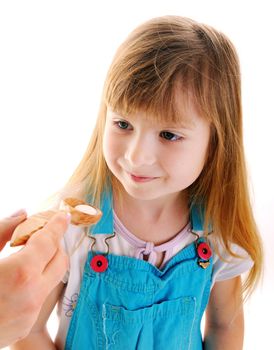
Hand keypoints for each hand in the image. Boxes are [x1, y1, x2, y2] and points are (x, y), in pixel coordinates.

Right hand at [0, 211, 69, 347]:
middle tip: (42, 234)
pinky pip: (39, 296)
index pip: (49, 241)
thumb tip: (22, 214)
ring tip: (27, 255)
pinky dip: (34, 282)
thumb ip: (2, 231)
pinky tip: (16, 280)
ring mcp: (30, 314)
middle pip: (60, 260)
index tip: (64, 216)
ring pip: (52, 279)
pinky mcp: (25, 325)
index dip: (57, 225)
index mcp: (21, 273)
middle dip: (55, 244)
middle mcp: (32, 295)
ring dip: (45, 263)